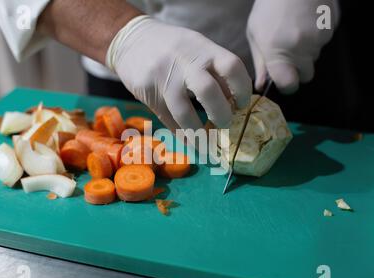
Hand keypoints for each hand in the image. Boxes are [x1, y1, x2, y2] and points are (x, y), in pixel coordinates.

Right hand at [107, 16, 252, 130]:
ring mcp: (164, 77)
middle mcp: (185, 61)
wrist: (131, 39)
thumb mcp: (197, 48)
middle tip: (225, 124)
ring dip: (198, 133)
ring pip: (184, 112)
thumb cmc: (173, 47)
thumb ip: (215, 71)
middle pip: (209, 91)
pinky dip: (181, 133)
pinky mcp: (148, 92)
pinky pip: (168, 119)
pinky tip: (189, 140)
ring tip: (207, 143)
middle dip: (221, 114)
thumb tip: (235, 101)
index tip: (242, 105)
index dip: (243, 89)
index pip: (232, 67)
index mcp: (203, 48)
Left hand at [247, 0, 338, 93]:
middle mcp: (300, 49)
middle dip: (298, 68)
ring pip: (315, 57)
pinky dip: (316, 35)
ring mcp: (319, 38)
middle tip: (288, 49)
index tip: (283, 78)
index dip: (286, 84)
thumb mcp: (255, 34)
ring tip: (295, 28)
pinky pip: (324, 41)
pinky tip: (306, 20)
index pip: (289, 85)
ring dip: (306, 50)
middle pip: (306, 75)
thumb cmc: (270, 6)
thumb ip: (260, 63)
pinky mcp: (331, 27)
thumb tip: (262, 86)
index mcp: (277, 52)